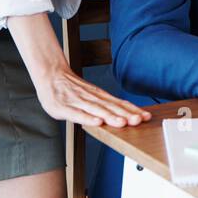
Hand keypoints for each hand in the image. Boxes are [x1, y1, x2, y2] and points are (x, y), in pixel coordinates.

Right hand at [31, 63, 152, 127]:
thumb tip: (124, 113)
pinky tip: (97, 123)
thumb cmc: (71, 88)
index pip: (119, 104)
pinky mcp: (65, 108)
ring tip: (123, 123)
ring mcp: (78, 102)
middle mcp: (92, 98)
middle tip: (139, 120)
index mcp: (99, 96)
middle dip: (126, 115)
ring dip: (111, 117)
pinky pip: (78, 114)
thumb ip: (104, 104)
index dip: (133, 110)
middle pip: (111, 108)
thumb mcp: (90, 94)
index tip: (146, 116)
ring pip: (97, 111)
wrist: (51, 74)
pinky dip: (88, 119)